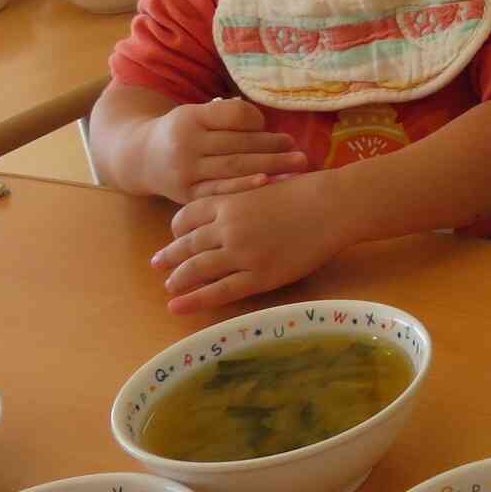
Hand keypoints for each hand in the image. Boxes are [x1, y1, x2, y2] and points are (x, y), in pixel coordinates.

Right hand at [147, 96, 309, 202]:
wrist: (140, 158)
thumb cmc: (183, 133)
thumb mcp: (196, 114)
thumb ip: (227, 116)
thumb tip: (264, 125)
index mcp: (190, 117)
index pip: (233, 115)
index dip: (258, 122)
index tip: (276, 129)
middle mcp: (185, 143)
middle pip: (238, 145)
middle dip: (273, 148)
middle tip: (300, 153)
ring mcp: (185, 171)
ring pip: (233, 168)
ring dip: (270, 167)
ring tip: (296, 167)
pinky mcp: (185, 194)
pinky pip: (220, 191)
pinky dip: (246, 187)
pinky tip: (268, 184)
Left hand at [154, 171, 348, 313]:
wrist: (333, 206)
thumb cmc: (306, 190)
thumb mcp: (264, 185)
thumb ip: (242, 198)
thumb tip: (231, 208)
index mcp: (227, 203)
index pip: (186, 218)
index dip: (176, 230)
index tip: (174, 237)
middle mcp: (227, 228)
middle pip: (186, 245)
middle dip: (169, 256)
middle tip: (157, 265)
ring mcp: (242, 254)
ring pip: (196, 269)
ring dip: (178, 278)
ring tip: (169, 286)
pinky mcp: (259, 276)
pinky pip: (219, 292)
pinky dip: (194, 300)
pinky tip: (177, 306)